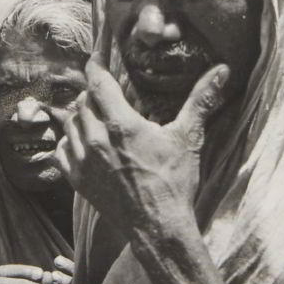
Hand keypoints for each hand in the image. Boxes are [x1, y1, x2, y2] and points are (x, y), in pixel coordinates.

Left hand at [57, 58, 229, 239]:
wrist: (158, 225)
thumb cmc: (173, 182)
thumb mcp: (188, 138)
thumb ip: (201, 100)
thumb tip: (221, 70)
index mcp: (120, 124)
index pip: (98, 82)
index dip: (95, 65)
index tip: (97, 57)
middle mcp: (96, 139)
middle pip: (83, 102)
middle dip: (93, 93)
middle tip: (106, 91)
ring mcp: (84, 161)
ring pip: (70, 124)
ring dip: (80, 115)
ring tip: (95, 114)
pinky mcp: (78, 180)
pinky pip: (62, 152)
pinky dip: (69, 142)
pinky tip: (80, 141)